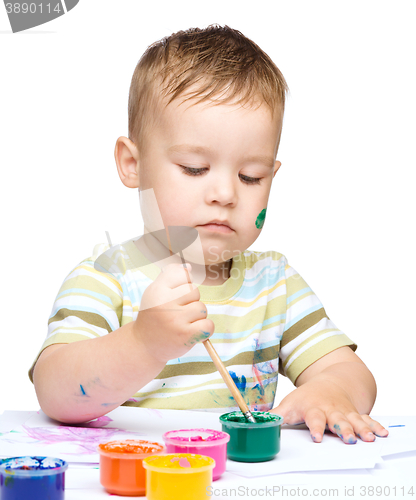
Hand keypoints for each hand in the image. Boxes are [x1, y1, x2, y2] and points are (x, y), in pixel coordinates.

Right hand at [133, 263, 214, 363]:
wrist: (144, 345)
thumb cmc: (154, 316)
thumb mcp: (155, 293)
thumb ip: (170, 276)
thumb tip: (188, 267)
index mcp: (157, 290)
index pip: (182, 274)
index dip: (182, 285)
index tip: (173, 297)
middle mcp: (165, 303)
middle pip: (195, 291)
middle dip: (190, 302)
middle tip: (177, 313)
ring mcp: (175, 320)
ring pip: (202, 308)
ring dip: (196, 317)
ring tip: (182, 323)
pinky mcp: (186, 335)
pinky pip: (208, 324)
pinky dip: (204, 329)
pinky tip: (192, 332)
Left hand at [270, 347, 388, 443]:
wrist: (329, 382)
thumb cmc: (307, 397)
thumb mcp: (290, 403)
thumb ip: (276, 414)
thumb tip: (256, 420)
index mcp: (314, 409)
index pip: (314, 418)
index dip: (315, 427)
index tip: (316, 437)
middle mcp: (331, 410)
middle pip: (337, 420)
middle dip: (343, 429)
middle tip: (349, 440)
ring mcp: (344, 412)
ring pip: (354, 421)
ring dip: (362, 429)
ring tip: (368, 438)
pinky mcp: (355, 414)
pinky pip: (367, 419)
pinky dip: (375, 426)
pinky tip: (382, 433)